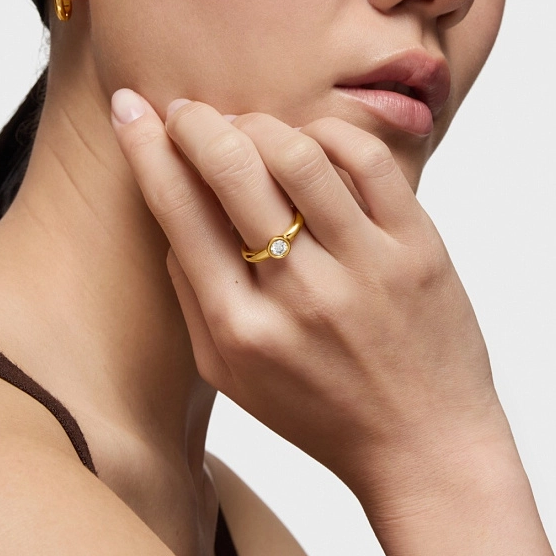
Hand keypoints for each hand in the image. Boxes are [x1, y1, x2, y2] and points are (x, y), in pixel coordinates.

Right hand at [111, 90, 509, 491]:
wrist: (426, 447)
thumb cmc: (321, 412)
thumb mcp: (230, 375)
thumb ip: (192, 297)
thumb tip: (174, 213)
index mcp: (241, 328)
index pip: (178, 211)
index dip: (144, 147)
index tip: (129, 108)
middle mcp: (299, 292)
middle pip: (231, 169)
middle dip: (194, 121)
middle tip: (185, 111)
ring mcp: (364, 265)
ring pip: (298, 154)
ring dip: (258, 122)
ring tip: (246, 126)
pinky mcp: (417, 246)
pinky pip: (369, 161)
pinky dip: (328, 132)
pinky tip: (310, 140)